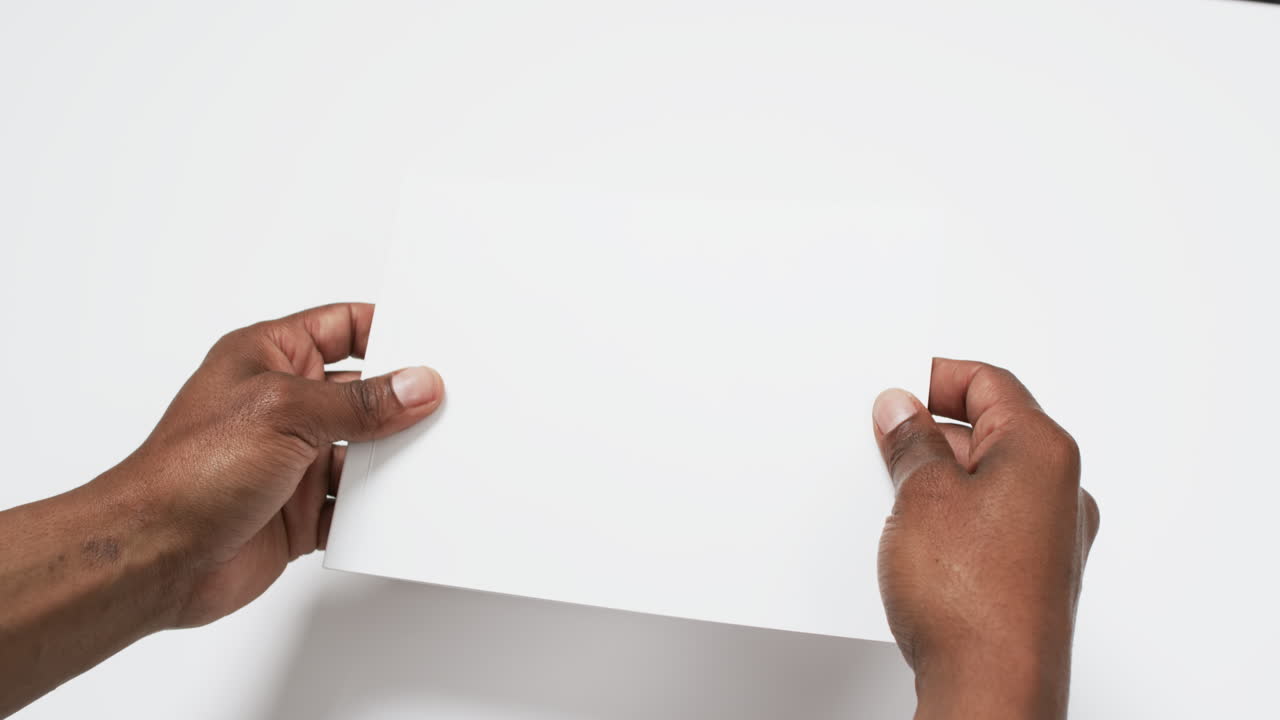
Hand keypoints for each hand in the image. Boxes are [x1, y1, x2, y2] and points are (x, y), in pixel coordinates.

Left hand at [93, 303, 443, 626]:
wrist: (154, 558)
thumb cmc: (189, 472)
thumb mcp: (285, 413)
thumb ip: (358, 401)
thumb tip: (416, 384)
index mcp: (269, 357)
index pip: (343, 326)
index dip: (388, 330)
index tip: (433, 346)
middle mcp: (283, 404)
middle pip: (364, 391)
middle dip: (403, 401)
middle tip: (447, 406)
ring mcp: (294, 460)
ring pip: (366, 452)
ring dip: (393, 460)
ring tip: (431, 461)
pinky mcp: (301, 511)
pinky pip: (355, 506)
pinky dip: (377, 511)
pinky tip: (401, 509)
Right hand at [872, 359, 1098, 719]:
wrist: (990, 687)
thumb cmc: (972, 599)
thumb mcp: (920, 495)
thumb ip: (911, 442)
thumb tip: (902, 412)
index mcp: (1044, 450)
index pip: (989, 382)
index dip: (935, 377)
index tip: (896, 388)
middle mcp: (1059, 490)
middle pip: (989, 430)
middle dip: (930, 432)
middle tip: (883, 441)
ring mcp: (1048, 536)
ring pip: (985, 480)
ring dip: (938, 479)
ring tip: (894, 497)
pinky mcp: (1030, 574)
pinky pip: (987, 522)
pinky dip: (951, 517)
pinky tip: (914, 538)